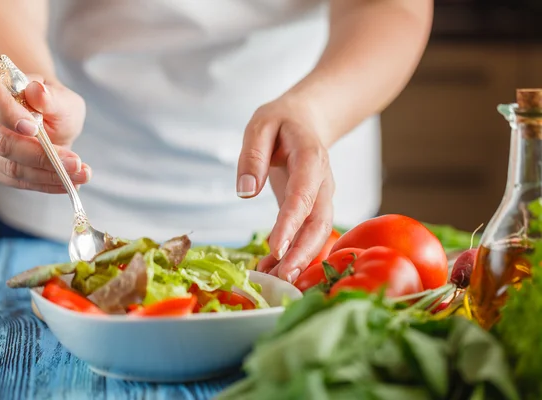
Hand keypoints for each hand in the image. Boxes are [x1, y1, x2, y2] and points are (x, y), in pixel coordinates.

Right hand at [0, 73, 88, 192]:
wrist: (52, 121)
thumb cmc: (54, 105)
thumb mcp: (62, 98)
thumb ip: (51, 97)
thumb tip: (38, 92)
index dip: (7, 113)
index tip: (34, 128)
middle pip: (2, 142)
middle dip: (41, 156)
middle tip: (76, 162)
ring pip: (12, 167)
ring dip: (49, 175)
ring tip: (81, 175)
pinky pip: (19, 182)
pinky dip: (47, 184)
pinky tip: (69, 183)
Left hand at [237, 95, 334, 282]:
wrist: (306, 121)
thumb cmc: (281, 122)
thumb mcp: (260, 125)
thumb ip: (253, 156)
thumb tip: (245, 191)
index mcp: (311, 159)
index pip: (303, 196)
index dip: (291, 224)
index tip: (275, 248)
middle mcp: (323, 183)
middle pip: (319, 223)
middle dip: (302, 253)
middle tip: (282, 279)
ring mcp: (322, 198)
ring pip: (318, 235)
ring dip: (300, 260)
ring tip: (276, 283)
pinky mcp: (313, 209)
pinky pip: (308, 235)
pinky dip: (294, 254)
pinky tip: (273, 270)